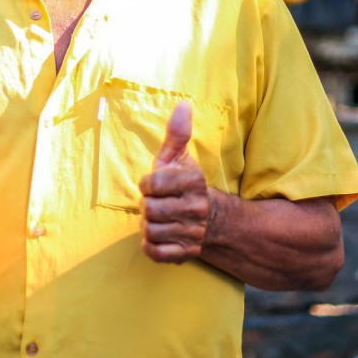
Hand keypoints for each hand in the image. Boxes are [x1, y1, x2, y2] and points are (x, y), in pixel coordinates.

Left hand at [138, 102, 210, 263]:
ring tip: (159, 218)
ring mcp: (191, 232)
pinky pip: (155, 252)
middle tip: (156, 203)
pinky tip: (159, 235)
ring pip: (149, 230)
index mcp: (193, 182)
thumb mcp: (178, 157)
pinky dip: (151, 245)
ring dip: (148, 225)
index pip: (153, 183)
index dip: (147, 184)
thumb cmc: (183, 184)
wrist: (210, 219)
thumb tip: (182, 105)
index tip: (154, 184)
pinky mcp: (185, 253)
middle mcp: (195, 208)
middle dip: (146, 205)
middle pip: (149, 209)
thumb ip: (177, 133)